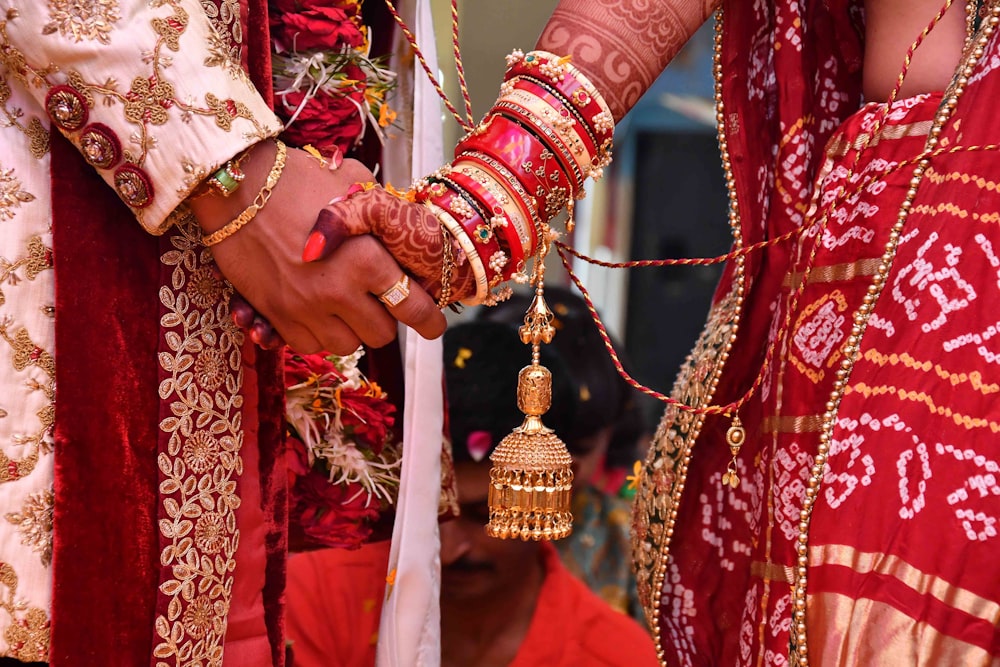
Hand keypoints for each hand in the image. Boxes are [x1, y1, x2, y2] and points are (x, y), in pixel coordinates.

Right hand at [189, 142, 446, 353]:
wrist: (234, 186)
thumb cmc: (297, 179)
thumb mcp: (353, 186)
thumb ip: (382, 213)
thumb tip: (404, 223)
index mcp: (367, 259)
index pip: (413, 307)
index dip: (430, 321)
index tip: (434, 326)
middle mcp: (339, 291)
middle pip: (382, 334)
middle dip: (385, 319)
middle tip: (379, 302)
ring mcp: (305, 308)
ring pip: (347, 345)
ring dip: (352, 329)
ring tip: (346, 305)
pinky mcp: (276, 315)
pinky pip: (309, 345)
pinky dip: (318, 334)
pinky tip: (318, 311)